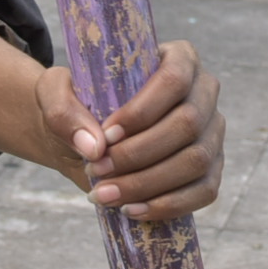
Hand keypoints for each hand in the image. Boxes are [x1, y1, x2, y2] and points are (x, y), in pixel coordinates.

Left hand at [38, 38, 222, 221]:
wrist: (87, 139)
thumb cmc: (77, 106)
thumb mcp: (55, 94)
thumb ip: (62, 109)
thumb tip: (94, 146)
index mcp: (178, 58)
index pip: (174, 80)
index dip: (143, 111)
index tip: (106, 135)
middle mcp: (204, 93)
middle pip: (187, 123)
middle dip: (138, 154)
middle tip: (96, 170)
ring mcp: (212, 133)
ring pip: (196, 160)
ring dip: (148, 184)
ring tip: (106, 195)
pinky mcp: (211, 169)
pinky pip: (204, 191)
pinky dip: (168, 205)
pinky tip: (131, 210)